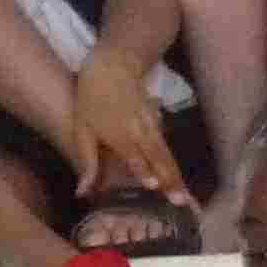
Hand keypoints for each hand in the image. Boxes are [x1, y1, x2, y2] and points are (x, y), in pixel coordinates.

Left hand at [68, 49, 182, 200]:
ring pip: (165, 154)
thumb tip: (82, 192)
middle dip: (169, 180)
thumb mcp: (82, 130)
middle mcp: (139, 131)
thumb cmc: (91, 99)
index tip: (154, 185)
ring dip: (175, 175)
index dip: (144, 169)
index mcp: (119, 134)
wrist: (113, 67)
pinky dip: (173, 164)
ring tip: (185, 195)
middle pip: (157, 158)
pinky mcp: (157, 122)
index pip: (134, 154)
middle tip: (180, 200)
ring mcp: (152, 125)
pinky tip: (177, 178)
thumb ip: (87, 161)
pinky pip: (166, 147)